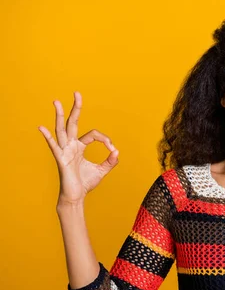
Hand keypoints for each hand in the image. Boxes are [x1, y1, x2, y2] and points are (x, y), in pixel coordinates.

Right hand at [38, 91, 119, 206]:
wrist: (76, 196)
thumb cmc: (86, 183)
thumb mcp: (102, 170)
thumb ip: (110, 161)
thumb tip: (117, 152)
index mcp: (80, 146)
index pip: (93, 134)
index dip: (105, 139)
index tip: (112, 149)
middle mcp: (71, 145)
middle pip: (72, 123)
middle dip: (76, 108)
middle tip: (77, 93)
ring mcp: (64, 151)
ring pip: (61, 130)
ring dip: (59, 116)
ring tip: (56, 102)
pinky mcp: (61, 159)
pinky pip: (54, 146)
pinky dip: (48, 137)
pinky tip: (41, 128)